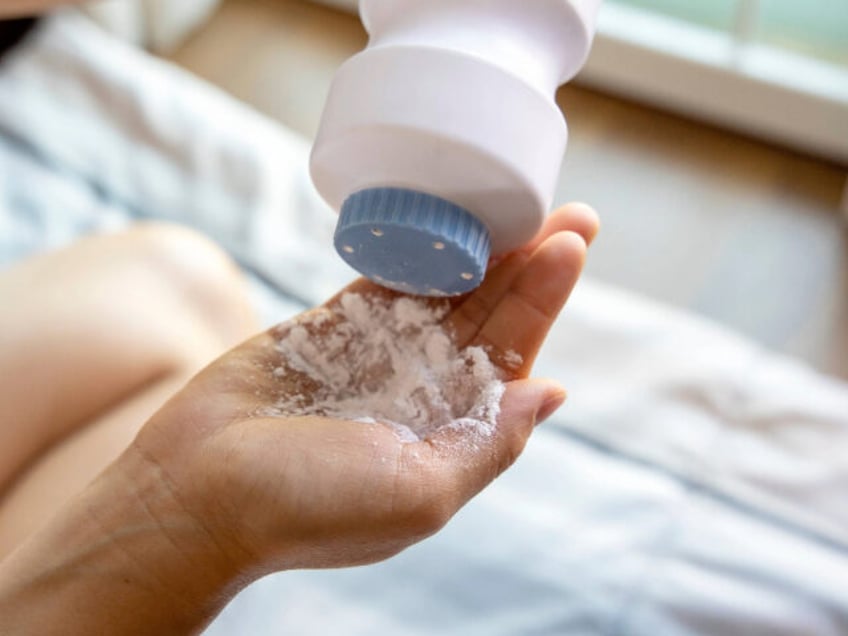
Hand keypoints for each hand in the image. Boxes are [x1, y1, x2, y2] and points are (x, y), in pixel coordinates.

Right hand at [132, 202, 598, 573]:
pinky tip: (445, 214)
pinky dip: (412, 247)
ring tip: (514, 197)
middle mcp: (418, 388)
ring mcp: (374, 353)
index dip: (544, 299)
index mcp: (447, 428)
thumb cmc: (309, 506)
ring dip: (478, 246)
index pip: (512, 353)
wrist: (198, 490)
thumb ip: (490, 444)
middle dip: (526, 263)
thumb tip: (552, 392)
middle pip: (485, 312)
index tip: (574, 243)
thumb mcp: (421, 492)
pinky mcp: (328, 327)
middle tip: (567, 209)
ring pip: (439, 287)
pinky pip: (379, 277)